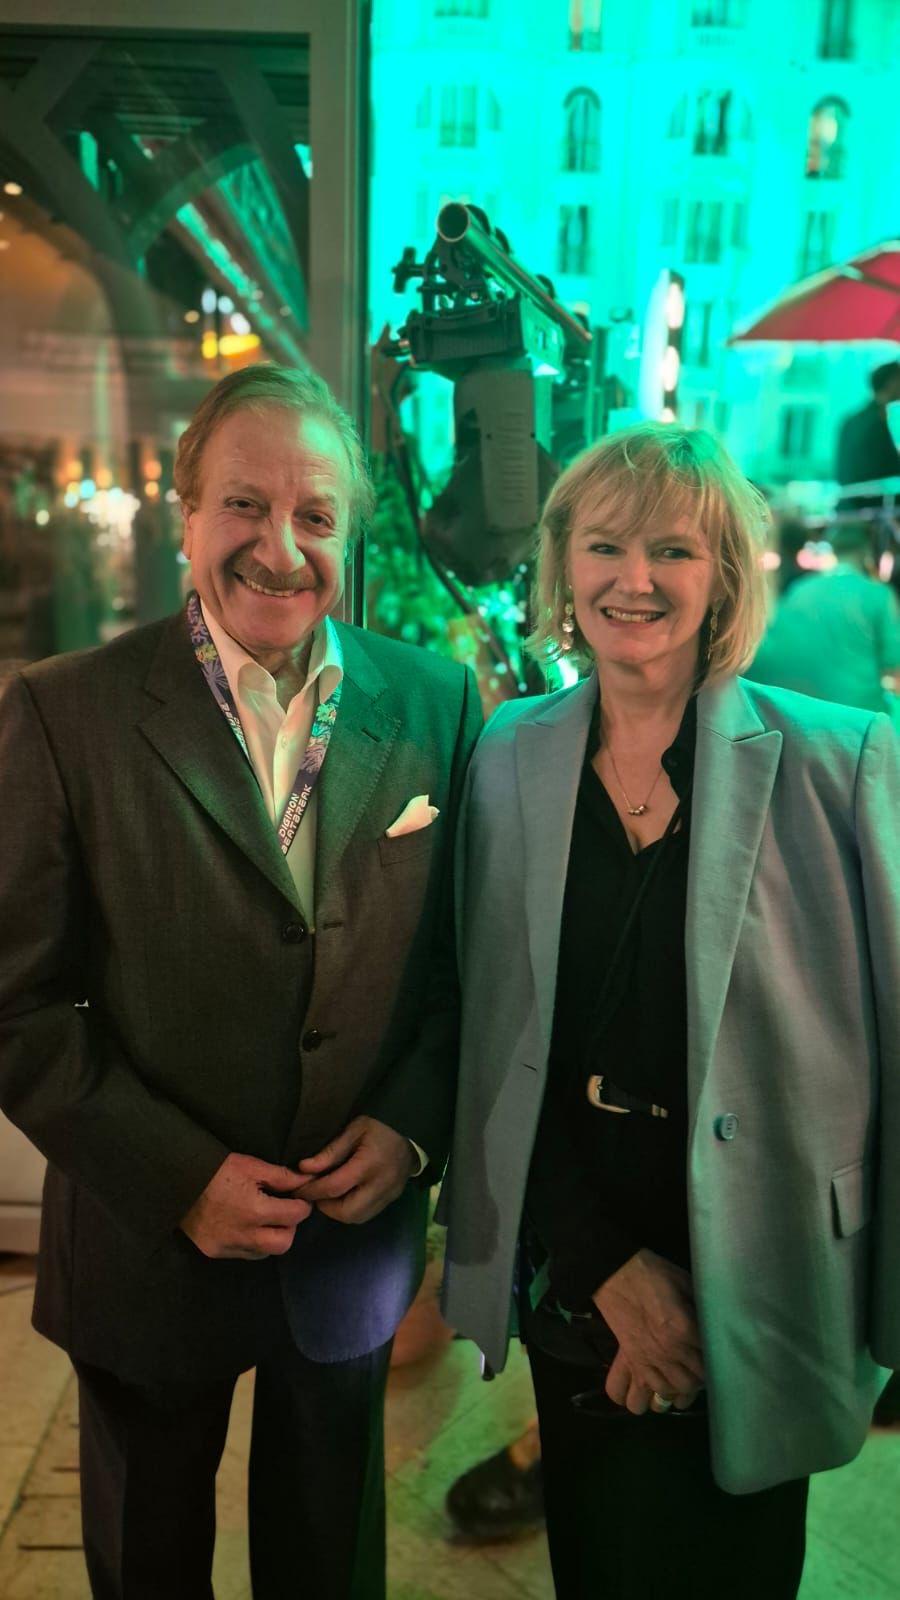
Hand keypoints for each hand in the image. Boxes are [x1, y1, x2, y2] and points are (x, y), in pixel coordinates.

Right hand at [179, 1152, 311, 1259]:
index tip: (299, 1198)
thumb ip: (282, 1176)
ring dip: (271, 1237)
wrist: (176, 1182)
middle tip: (283, 1210)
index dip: (302, 1205)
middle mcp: (243, 1235)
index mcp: (254, 1210)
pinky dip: (252, 1243)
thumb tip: (307, 1181)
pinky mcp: (214, 1252)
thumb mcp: (250, 1166)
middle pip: (284, 1243)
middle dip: (290, 1227)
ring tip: (264, 1218)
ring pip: (264, 1252)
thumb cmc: (215, 1169)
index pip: (295, 1215)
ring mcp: (227, 1247)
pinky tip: (247, 1227)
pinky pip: (244, 1254)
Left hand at [294, 1116, 415, 1223]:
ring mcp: (389, 1194)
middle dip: (326, 1208)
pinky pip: (368, 1214)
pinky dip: (352, 1210)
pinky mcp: (392, 1198)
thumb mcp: (353, 1130)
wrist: (412, 1130)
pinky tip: (345, 1196)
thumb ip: (329, 1152)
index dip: (313, 1191)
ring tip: (328, 1196)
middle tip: (315, 1194)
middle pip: (347, 1212)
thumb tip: (304, 1168)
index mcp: (369, 1164)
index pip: (335, 1187)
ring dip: (338, 1211)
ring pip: (358, 1217)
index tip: (299, 1189)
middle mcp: (380, 1184)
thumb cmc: (380, 1126)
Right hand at [592, 1248, 704, 1414]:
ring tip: (675, 1382)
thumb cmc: (655, 1274)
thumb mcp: (687, 1284)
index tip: (715, 1358)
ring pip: (664, 1395)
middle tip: (696, 1369)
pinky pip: (629, 1394)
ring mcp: (645, 1361)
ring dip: (672, 1392)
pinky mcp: (627, 1361)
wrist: (616, 1272)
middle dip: (696, 1382)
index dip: (715, 1364)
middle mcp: (667, 1353)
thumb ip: (702, 1309)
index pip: (709, 1364)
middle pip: (689, 1386)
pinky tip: (648, 1387)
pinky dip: (638, 1397)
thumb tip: (717, 1324)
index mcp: (685, 1331)